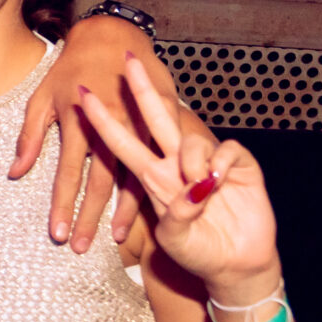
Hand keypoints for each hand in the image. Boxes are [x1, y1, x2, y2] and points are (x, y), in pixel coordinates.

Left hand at [17, 32, 175, 251]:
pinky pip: (161, 156)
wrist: (110, 36)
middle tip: (80, 247)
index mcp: (78, 124)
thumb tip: (15, 173)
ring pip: (134, 175)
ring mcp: (138, 124)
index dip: (62, 206)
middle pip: (99, 183)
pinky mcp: (161, 119)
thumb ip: (29, 137)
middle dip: (90, 218)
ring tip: (117, 239)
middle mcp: (109, 128)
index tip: (56, 234)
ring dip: (125, 210)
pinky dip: (157, 183)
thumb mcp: (41, 99)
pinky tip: (155, 205)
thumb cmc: (70, 68)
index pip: (67, 175)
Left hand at [77, 54, 279, 301]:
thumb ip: (175, 217)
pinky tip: (220, 182)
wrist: (236, 264)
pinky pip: (225, 151)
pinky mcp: (239, 164)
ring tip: (200, 188)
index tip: (82, 96)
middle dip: (142, 87)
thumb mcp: (175, 240)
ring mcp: (208, 161)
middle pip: (156, 117)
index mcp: (152, 178)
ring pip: (190, 139)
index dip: (101, 121)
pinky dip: (220, 164)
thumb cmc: (198, 252)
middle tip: (127, 58)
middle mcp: (177, 163)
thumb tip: (191, 191)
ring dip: (191, 161)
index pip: (121, 143)